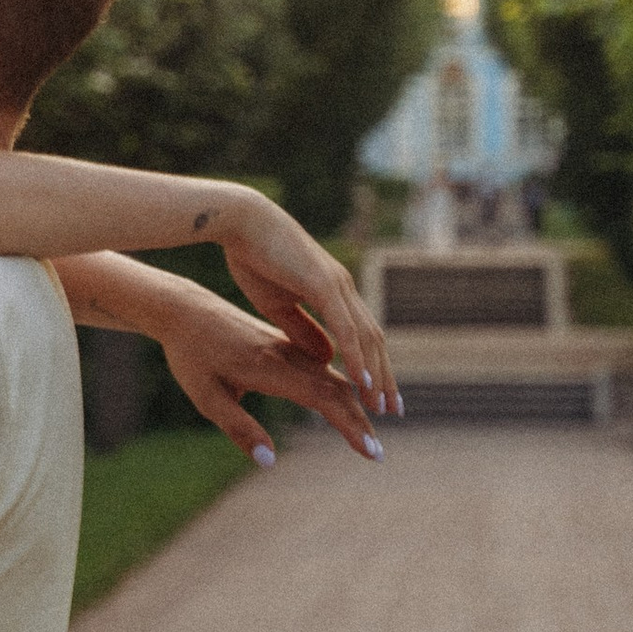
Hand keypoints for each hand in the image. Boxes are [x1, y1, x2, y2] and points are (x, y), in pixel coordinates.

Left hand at [153, 285, 385, 466]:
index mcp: (269, 366)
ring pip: (333, 377)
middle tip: (379, 454)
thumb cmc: (191, 355)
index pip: (322, 398)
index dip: (350, 425)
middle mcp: (287, 355)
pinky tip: (351, 404)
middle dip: (361, 421)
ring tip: (371, 435)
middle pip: (337, 388)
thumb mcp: (205, 396)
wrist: (185, 309)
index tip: (370, 451)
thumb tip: (269, 461)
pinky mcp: (287, 345)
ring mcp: (289, 348)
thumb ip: (238, 428)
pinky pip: (323, 368)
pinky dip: (343, 388)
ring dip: (356, 405)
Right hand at [217, 197, 398, 416]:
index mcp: (332, 292)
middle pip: (373, 340)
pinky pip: (346, 327)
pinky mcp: (324, 284)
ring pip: (366, 337)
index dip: (372, 366)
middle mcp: (343, 288)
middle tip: (393, 410)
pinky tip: (362, 380)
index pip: (362, 335)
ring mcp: (337, 284)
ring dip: (376, 373)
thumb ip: (302, 329)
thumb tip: (326, 357)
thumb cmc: (253, 257)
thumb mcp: (277, 305)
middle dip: (384, 376)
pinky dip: (356, 356)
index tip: (377, 396)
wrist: (239, 221)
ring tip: (382, 405)